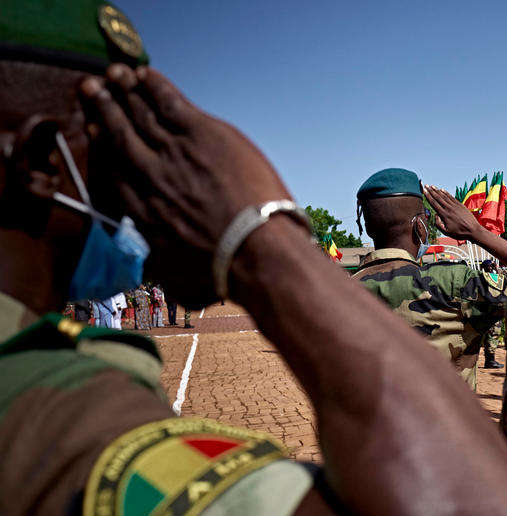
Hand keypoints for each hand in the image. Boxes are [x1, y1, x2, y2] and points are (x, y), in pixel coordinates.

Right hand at [79, 64, 293, 307]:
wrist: (252, 249)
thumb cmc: (223, 272)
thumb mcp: (184, 283)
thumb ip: (173, 275)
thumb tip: (179, 288)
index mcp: (142, 210)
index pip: (114, 170)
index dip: (104, 146)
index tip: (97, 130)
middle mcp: (149, 176)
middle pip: (119, 135)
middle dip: (104, 109)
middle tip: (91, 90)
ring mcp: (174, 152)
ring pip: (140, 113)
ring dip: (124, 91)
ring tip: (113, 75)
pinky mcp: (202, 134)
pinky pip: (170, 101)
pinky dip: (154, 86)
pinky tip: (145, 73)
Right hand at [422, 184, 483, 240]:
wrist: (473, 230)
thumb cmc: (459, 233)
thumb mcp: (446, 232)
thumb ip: (438, 224)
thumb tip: (435, 215)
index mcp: (444, 215)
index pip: (434, 203)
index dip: (428, 196)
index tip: (424, 190)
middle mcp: (449, 208)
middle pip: (438, 197)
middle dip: (431, 191)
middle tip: (425, 185)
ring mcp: (455, 206)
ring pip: (444, 196)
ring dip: (437, 190)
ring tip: (432, 186)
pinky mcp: (460, 205)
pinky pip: (451, 197)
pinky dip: (446, 193)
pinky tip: (442, 190)